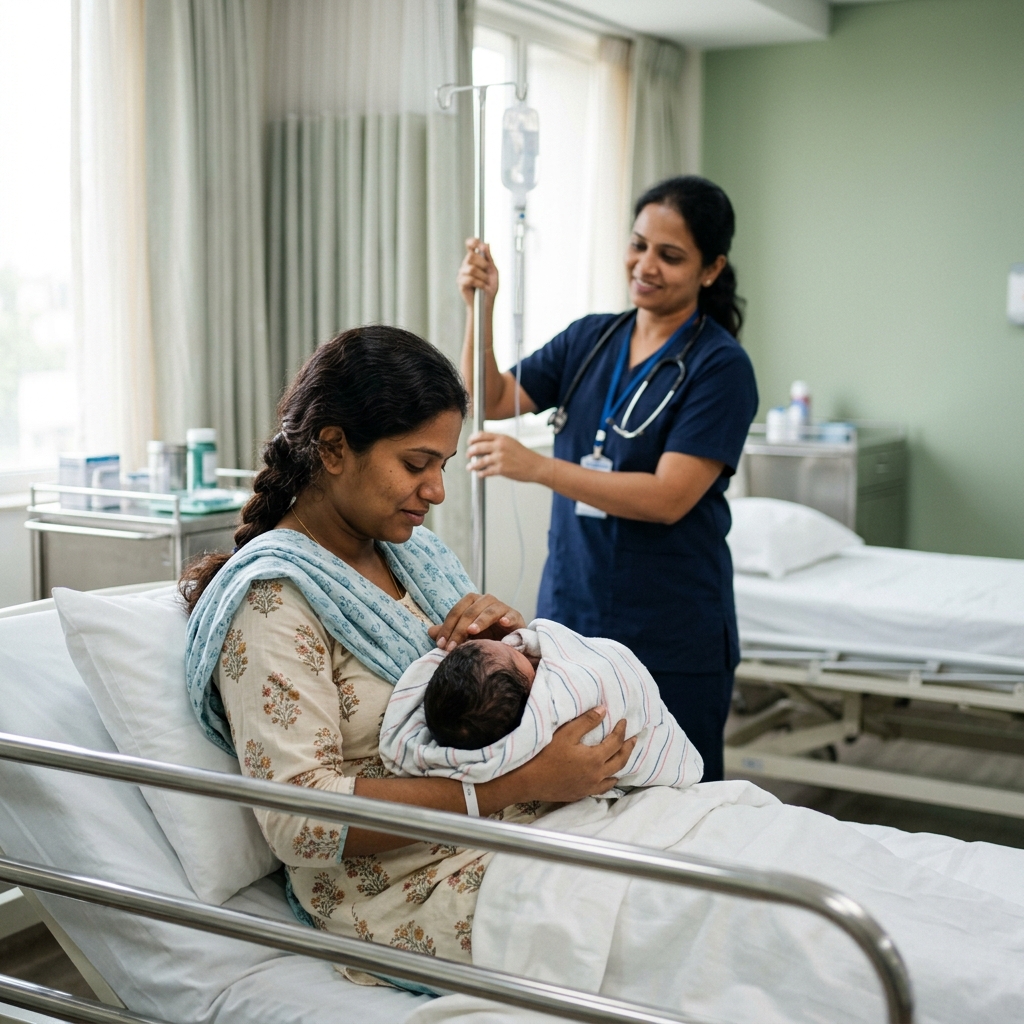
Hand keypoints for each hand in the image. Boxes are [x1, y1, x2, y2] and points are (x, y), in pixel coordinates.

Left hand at [428, 592, 525, 649]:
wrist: (510, 640)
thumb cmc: (486, 636)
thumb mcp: (466, 636)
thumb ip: (450, 633)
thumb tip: (430, 631)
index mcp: (472, 603)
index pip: (456, 611)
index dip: (447, 627)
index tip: (441, 644)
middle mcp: (486, 601)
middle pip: (470, 610)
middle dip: (459, 629)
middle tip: (452, 647)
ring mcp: (502, 608)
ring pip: (489, 610)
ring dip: (480, 620)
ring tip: (472, 632)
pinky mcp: (515, 616)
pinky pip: (510, 615)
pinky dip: (506, 618)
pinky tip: (502, 623)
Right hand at [457, 238, 498, 307]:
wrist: (486, 302)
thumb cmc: (490, 287)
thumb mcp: (493, 271)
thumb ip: (490, 258)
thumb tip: (487, 244)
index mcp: (474, 259)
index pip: (470, 245)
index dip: (473, 242)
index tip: (481, 245)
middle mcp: (466, 264)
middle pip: (471, 256)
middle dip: (483, 265)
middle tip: (488, 273)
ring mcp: (462, 273)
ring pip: (471, 269)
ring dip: (483, 277)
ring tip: (486, 283)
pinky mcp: (460, 282)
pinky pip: (470, 279)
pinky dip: (480, 284)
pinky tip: (483, 288)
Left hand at [467, 431, 546, 482]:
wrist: (536, 466)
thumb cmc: (524, 455)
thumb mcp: (511, 443)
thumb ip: (498, 442)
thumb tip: (483, 444)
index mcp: (502, 438)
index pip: (481, 435)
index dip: (472, 439)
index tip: (469, 443)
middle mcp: (500, 446)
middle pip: (477, 447)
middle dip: (470, 452)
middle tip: (468, 455)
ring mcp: (500, 458)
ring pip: (479, 461)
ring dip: (472, 465)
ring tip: (469, 467)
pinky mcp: (501, 469)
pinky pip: (486, 471)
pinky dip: (481, 473)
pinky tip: (479, 474)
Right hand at [500, 709, 637, 802]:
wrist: (528, 781)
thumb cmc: (545, 755)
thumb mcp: (566, 733)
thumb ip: (586, 721)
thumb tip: (604, 710)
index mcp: (594, 759)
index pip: (615, 742)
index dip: (621, 731)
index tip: (624, 721)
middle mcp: (596, 775)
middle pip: (620, 761)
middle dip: (628, 748)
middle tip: (634, 739)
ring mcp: (589, 787)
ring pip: (613, 776)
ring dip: (621, 765)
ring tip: (624, 757)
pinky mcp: (581, 794)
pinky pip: (602, 788)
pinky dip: (609, 781)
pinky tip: (608, 778)